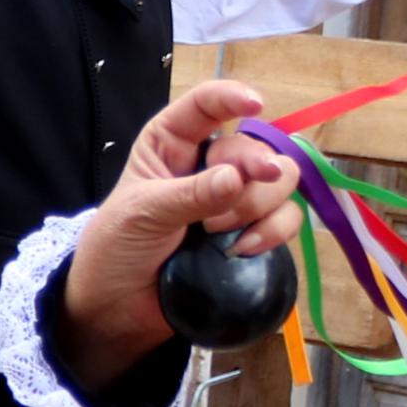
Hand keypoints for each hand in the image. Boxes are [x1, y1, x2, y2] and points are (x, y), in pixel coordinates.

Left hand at [55, 80, 303, 388]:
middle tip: (228, 200)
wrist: (118, 308)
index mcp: (173, 143)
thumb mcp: (143, 213)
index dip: (232, 97)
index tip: (255, 104)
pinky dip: (273, 232)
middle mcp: (210, 163)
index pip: (207, 105)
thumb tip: (239, 178)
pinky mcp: (253, 234)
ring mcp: (236, 199)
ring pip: (281, 180)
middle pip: (258, 146)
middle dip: (252, 170)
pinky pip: (288, 219)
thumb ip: (191, 194)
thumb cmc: (118, 247)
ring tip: (216, 233)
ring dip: (258, 205)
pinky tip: (240, 250)